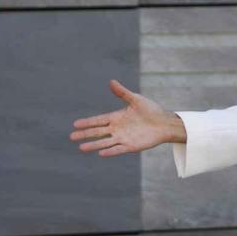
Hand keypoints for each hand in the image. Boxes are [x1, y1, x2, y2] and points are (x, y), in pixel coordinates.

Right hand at [70, 79, 185, 156]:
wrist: (164, 123)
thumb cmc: (150, 110)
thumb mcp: (135, 100)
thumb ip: (122, 93)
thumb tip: (111, 81)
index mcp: (116, 117)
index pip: (98, 120)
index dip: (87, 122)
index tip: (75, 124)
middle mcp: (117, 129)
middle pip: (98, 132)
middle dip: (85, 134)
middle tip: (72, 137)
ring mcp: (123, 138)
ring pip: (105, 143)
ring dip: (93, 145)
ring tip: (81, 148)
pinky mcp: (131, 146)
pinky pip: (118, 149)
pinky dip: (110, 151)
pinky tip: (100, 153)